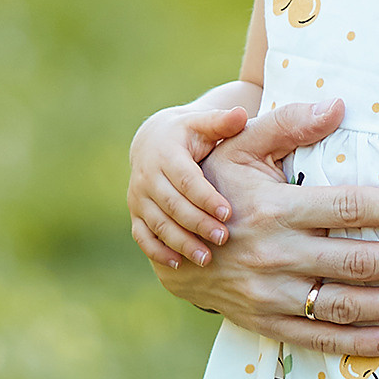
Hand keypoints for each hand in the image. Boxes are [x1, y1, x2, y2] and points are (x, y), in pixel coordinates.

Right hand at [129, 101, 247, 268]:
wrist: (154, 141)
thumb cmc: (189, 134)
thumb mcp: (203, 124)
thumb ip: (222, 122)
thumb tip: (242, 114)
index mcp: (166, 154)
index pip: (186, 179)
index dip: (206, 197)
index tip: (228, 212)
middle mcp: (147, 177)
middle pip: (172, 204)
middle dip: (197, 223)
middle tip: (223, 238)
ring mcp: (139, 198)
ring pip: (158, 223)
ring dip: (180, 242)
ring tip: (206, 258)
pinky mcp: (137, 214)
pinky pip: (143, 236)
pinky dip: (157, 251)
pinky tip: (177, 264)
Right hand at [146, 100, 378, 359]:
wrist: (173, 244)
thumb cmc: (219, 185)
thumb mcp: (242, 146)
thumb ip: (288, 124)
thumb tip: (338, 106)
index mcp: (275, 208)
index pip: (347, 209)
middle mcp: (274, 254)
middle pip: (355, 262)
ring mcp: (269, 294)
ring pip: (342, 305)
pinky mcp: (265, 321)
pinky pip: (316, 338)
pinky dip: (357, 343)